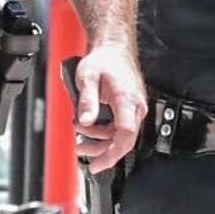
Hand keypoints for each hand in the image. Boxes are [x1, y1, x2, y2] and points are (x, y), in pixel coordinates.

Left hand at [66, 38, 146, 172]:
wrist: (113, 49)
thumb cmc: (104, 60)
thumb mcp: (87, 77)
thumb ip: (87, 100)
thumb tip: (86, 121)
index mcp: (127, 99)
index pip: (126, 134)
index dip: (113, 153)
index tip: (100, 164)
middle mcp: (135, 106)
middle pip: (124, 139)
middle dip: (103, 152)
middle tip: (85, 158)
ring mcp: (133, 109)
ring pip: (119, 136)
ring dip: (99, 142)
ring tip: (80, 142)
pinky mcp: (128, 109)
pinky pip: (118, 128)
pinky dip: (103, 133)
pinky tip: (88, 131)